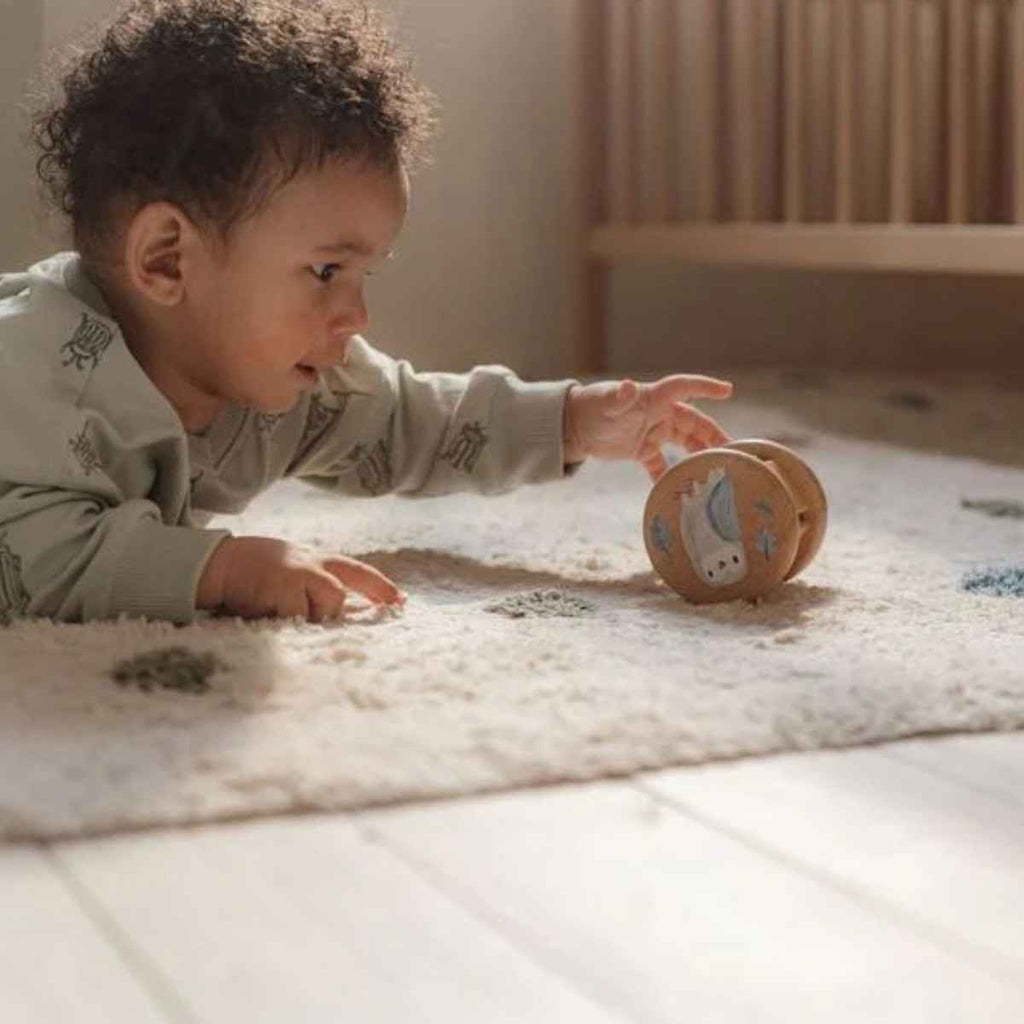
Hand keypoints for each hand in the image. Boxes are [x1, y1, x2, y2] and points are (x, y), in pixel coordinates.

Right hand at [196, 536, 404, 621]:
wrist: (213, 564)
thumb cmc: (249, 575)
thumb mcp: (287, 574)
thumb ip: (310, 588)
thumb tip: (335, 617)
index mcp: (314, 560)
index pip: (356, 572)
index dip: (380, 587)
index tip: (401, 602)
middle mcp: (311, 563)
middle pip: (339, 596)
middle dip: (326, 616)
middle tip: (298, 619)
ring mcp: (299, 573)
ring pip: (324, 606)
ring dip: (303, 618)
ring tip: (273, 614)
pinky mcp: (284, 585)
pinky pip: (297, 617)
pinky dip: (283, 622)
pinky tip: (261, 613)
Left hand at [564, 374, 733, 480]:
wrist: (574, 426)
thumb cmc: (591, 406)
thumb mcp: (607, 402)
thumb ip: (620, 398)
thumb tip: (629, 387)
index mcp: (654, 398)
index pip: (685, 387)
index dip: (706, 387)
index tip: (728, 390)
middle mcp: (659, 414)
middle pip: (694, 423)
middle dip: (713, 436)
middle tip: (731, 452)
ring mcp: (652, 432)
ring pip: (684, 443)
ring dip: (698, 454)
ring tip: (715, 470)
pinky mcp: (642, 450)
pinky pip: (661, 464)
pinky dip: (669, 476)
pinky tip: (680, 491)